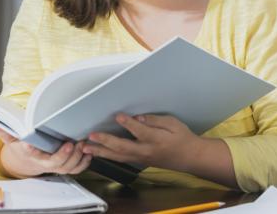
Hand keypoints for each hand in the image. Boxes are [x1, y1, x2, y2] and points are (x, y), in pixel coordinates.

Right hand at [0, 127, 91, 177]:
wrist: (28, 160)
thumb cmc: (22, 147)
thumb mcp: (13, 139)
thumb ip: (8, 132)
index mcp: (31, 154)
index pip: (30, 153)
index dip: (30, 151)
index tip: (30, 146)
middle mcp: (44, 162)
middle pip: (53, 164)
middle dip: (62, 156)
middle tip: (69, 144)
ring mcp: (56, 165)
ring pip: (67, 168)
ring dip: (76, 158)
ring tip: (82, 145)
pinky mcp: (65, 165)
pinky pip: (76, 169)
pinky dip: (84, 163)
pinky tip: (88, 152)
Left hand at [82, 113, 203, 172]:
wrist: (189, 157)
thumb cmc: (182, 138)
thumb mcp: (173, 124)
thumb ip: (155, 120)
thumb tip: (139, 118)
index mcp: (156, 139)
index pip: (140, 131)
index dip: (128, 123)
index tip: (118, 116)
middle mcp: (146, 151)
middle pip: (123, 147)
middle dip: (105, 141)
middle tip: (91, 136)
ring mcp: (141, 158)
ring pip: (118, 156)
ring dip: (100, 152)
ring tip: (86, 148)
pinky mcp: (139, 161)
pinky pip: (120, 159)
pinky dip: (108, 155)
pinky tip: (98, 152)